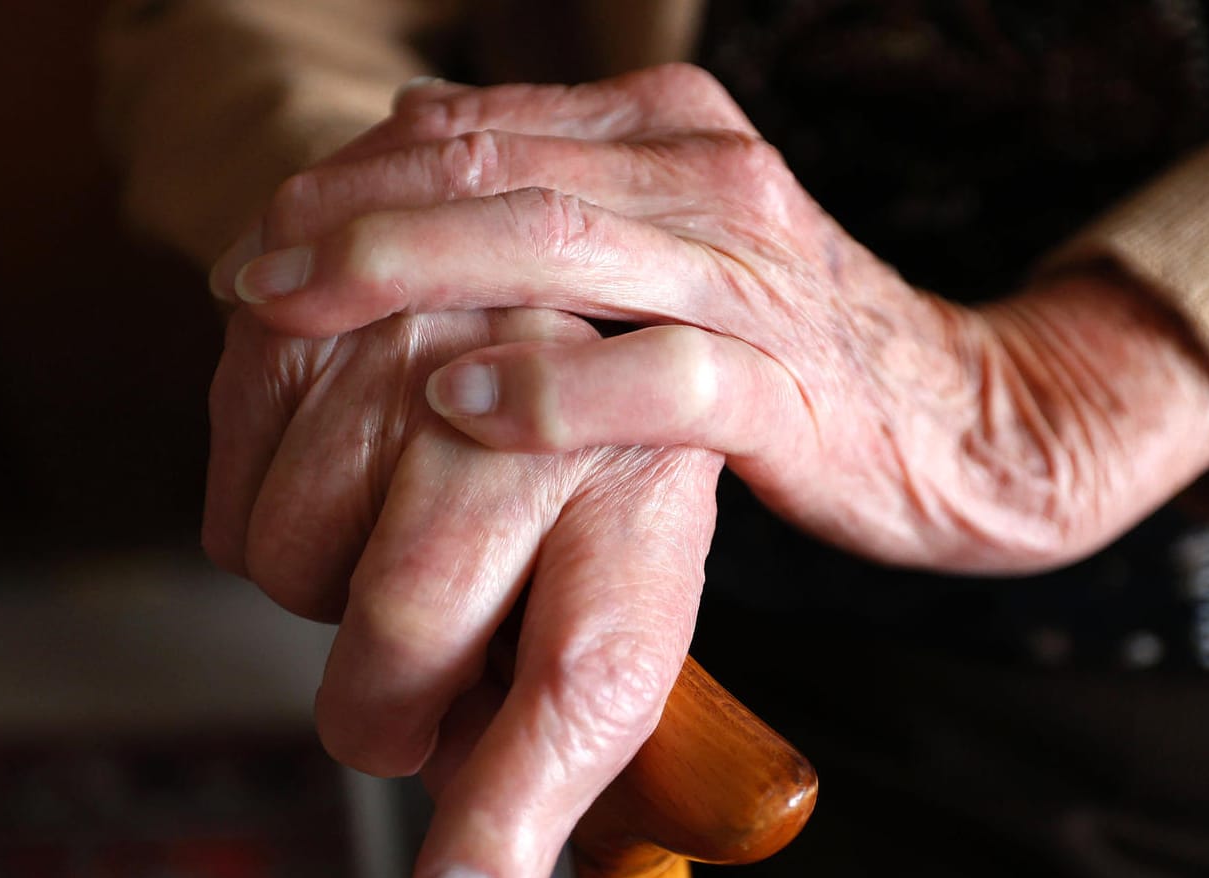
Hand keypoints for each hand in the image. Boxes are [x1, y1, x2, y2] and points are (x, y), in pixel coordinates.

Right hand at [206, 303, 721, 877]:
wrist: (496, 270)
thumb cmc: (565, 464)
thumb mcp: (623, 565)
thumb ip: (568, 715)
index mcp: (649, 489)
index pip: (591, 673)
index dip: (516, 804)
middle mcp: (539, 403)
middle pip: (408, 631)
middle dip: (385, 714)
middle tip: (412, 699)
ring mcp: (412, 346)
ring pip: (299, 574)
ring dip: (330, 601)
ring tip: (400, 535)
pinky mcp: (302, 322)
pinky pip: (231, 523)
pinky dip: (271, 535)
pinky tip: (346, 478)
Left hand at [220, 64, 1208, 574]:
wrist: (960, 419)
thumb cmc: (788, 345)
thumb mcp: (672, 249)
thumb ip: (559, 200)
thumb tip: (408, 151)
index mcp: (674, 132)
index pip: (481, 128)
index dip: (355, 175)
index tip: (262, 237)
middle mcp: (713, 179)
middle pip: (503, 172)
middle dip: (356, 218)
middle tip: (249, 272)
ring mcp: (755, 280)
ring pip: (564, 248)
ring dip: (416, 273)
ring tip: (303, 310)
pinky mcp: (789, 389)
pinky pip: (658, 379)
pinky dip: (551, 388)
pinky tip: (456, 404)